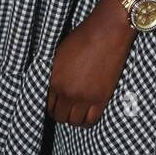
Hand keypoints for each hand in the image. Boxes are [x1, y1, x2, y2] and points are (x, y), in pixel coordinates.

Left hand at [47, 0, 135, 126]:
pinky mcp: (102, 98)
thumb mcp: (58, 54)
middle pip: (60, 116)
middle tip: (66, 108)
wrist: (107, 32)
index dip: (52, 106)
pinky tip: (87, 113)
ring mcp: (85, 97)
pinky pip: (91, 120)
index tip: (57, 104)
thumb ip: (54, 74)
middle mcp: (67, 92)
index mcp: (54, 80)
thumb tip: (52, 86)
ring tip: (77, 111)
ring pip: (75, 122)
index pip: (48, 105)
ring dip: (74, 119)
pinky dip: (88, 120)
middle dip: (61, 113)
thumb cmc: (82, 37)